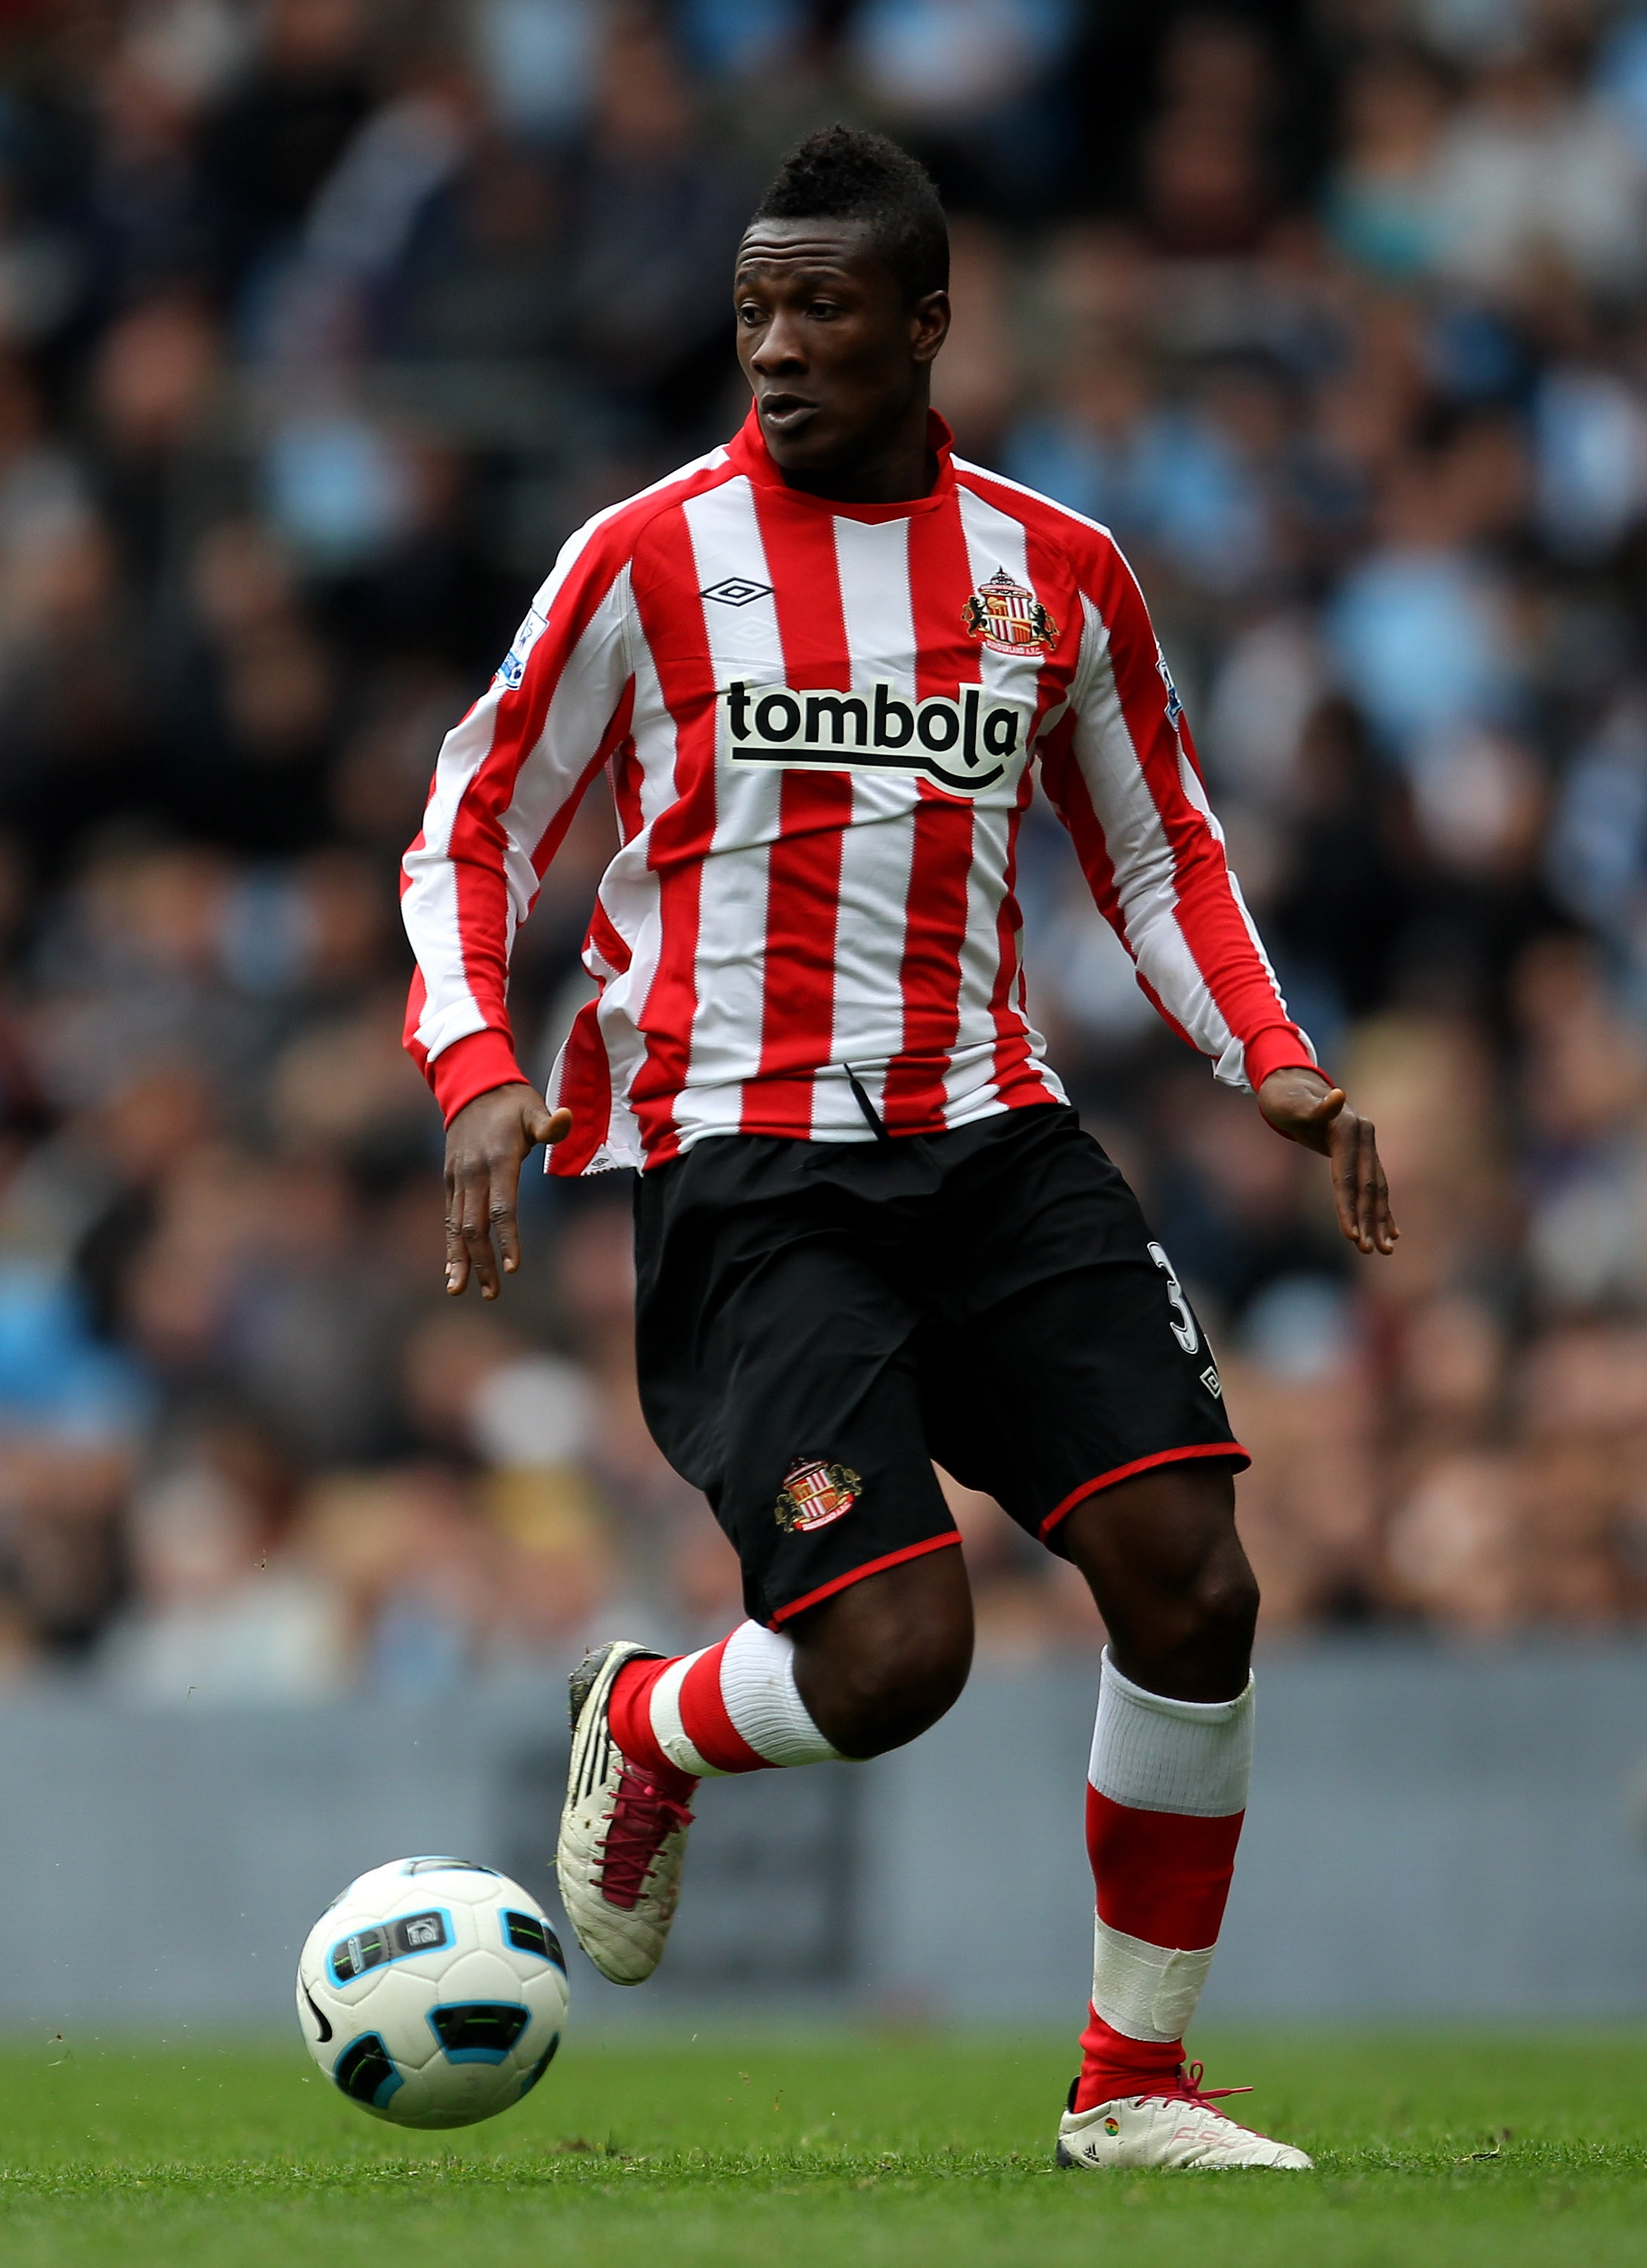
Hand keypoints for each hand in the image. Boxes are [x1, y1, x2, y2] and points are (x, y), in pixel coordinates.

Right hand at [443, 1083, 571, 1298]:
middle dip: (481, 1262)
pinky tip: (451, 1268)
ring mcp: (458, 1178)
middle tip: (491, 1293)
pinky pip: (449, 1217)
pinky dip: (449, 1244)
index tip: (513, 1267)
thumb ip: (550, 1123)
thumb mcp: (534, 1107)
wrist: (472, 1086)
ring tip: (459, 1290)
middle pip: (474, 1225)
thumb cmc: (512, 1102)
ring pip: (456, 1226)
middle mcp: (473, 1173)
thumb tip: (566, 1118)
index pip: (502, 1208)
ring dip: (459, 1259)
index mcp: (498, 1160)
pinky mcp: (450, 1180)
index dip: (508, 1239)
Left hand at [1257, 1066, 1396, 1256]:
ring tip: (1384, 1250)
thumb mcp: (1291, 1104)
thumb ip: (1314, 1106)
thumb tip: (1338, 1095)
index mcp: (1348, 1130)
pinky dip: (1383, 1210)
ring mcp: (1367, 1146)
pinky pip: (1376, 1186)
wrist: (1293, 1086)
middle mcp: (1364, 1137)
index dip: (1348, 1207)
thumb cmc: (1285, 1099)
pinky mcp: (1364, 1154)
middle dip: (1367, 1221)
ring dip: (1380, 1221)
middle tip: (1367, 1250)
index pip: (1348, 1177)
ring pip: (1376, 1190)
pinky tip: (1391, 1233)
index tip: (1349, 1236)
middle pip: (1367, 1187)